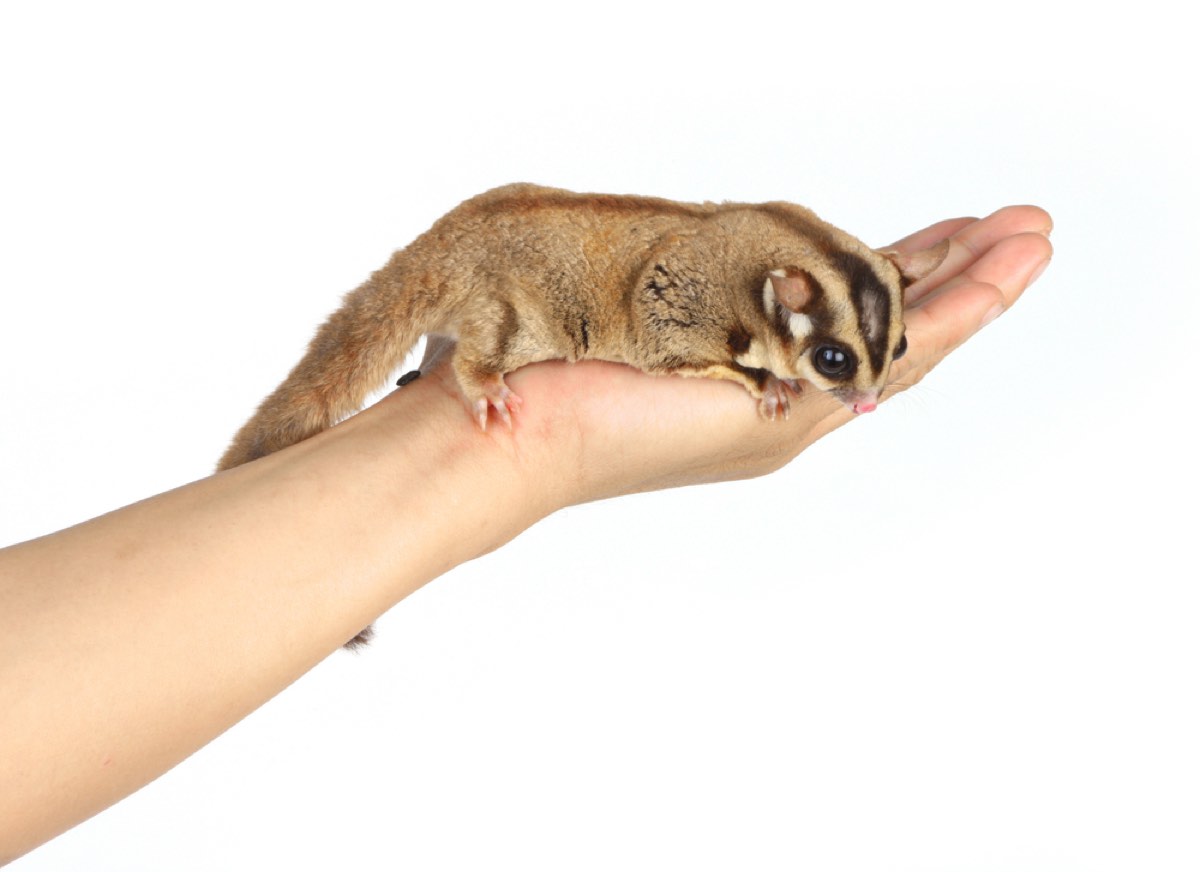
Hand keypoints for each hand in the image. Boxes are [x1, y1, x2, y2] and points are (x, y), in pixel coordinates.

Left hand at [412, 206, 1052, 505]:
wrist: (512, 432)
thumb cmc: (553, 371)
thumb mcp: (638, 303)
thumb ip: (694, 282)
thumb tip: (714, 242)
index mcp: (749, 372)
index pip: (840, 317)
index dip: (898, 273)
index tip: (940, 236)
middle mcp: (781, 398)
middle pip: (890, 334)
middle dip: (955, 279)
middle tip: (1017, 234)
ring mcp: (792, 411)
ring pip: (909, 345)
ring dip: (977, 290)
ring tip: (1034, 242)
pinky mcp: (791, 413)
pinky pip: (892, 356)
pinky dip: (953, 311)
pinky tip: (1001, 274)